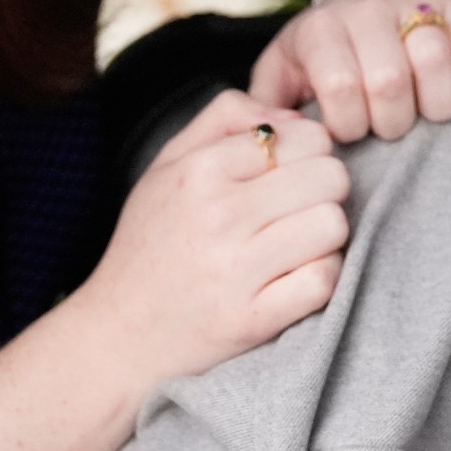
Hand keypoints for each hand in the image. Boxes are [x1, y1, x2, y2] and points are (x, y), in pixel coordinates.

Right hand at [68, 91, 347, 388]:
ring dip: (325, 237)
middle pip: (329, 176)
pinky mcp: (252, 319)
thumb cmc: (151, 243)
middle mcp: (217, 215)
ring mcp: (236, 270)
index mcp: (199, 170)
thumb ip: (226, 118)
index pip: (304, 136)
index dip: (311, 153)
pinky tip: (294, 278)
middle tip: (300, 209)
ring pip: (333, 225)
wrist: (117, 335)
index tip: (293, 174)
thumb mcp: (168, 165)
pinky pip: (324, 280)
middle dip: (324, 191)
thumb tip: (293, 115)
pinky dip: (320, 278)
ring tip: (297, 244)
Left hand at [250, 0, 450, 142]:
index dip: (349, 124)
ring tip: (422, 112)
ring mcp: (415, 1)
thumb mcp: (283, 69)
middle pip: (389, 81)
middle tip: (387, 125)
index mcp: (320, 28)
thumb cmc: (325, 50)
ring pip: (434, 60)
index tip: (349, 128)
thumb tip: (264, 143)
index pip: (339, 87)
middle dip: (392, 123)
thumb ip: (264, 107)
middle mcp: (367, 8)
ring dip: (434, 105)